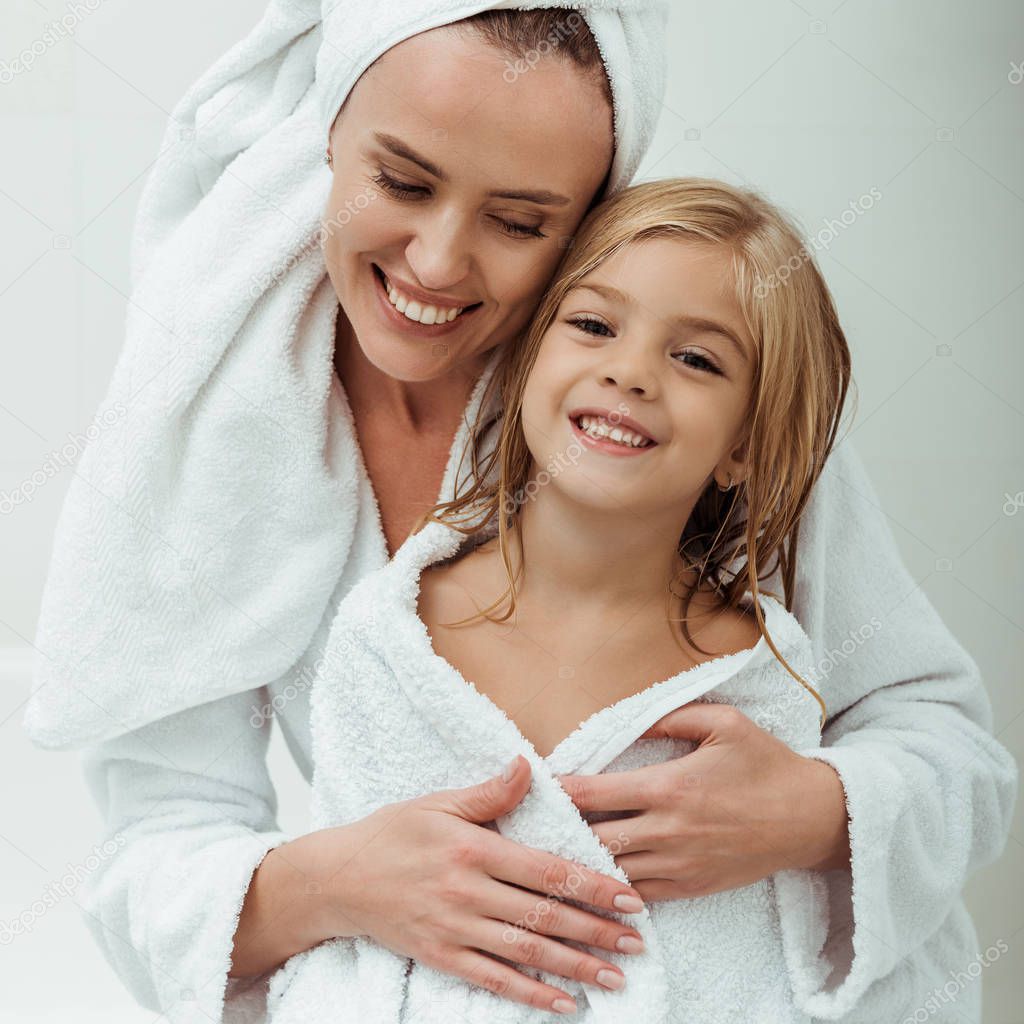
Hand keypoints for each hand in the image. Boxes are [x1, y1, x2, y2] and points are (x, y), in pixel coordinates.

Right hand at [323, 755, 648, 1014]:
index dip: (591, 886)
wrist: (337, 879)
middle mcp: (468, 892)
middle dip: (596, 932)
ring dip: (575, 967)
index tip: (628, 898)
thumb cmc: (392, 833)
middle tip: (637, 942)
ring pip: (526, 952)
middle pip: (545, 916)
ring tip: (616, 976)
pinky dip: (531, 994)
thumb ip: (489, 794)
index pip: (546, 871)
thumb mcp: (438, 804)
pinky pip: (493, 980)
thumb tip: (528, 766)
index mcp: (474, 848)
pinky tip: (564, 1003)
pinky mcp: (441, 957)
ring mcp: (455, 928)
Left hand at [555, 703, 850, 901]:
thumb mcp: (723, 722)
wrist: (809, 818)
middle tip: (533, 821)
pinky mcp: (690, 886)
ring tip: (551, 848)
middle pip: (593, 837)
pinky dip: (611, 884)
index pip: (594, 793)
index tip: (537, 785)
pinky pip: (638, 892)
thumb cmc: (764, 763)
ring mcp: (677, 864)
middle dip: (560, 829)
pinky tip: (591, 875)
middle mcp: (667, 830)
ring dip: (581, 859)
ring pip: (611, 870)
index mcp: (669, 786)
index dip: (559, 790)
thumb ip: (670, 717)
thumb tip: (627, 721)